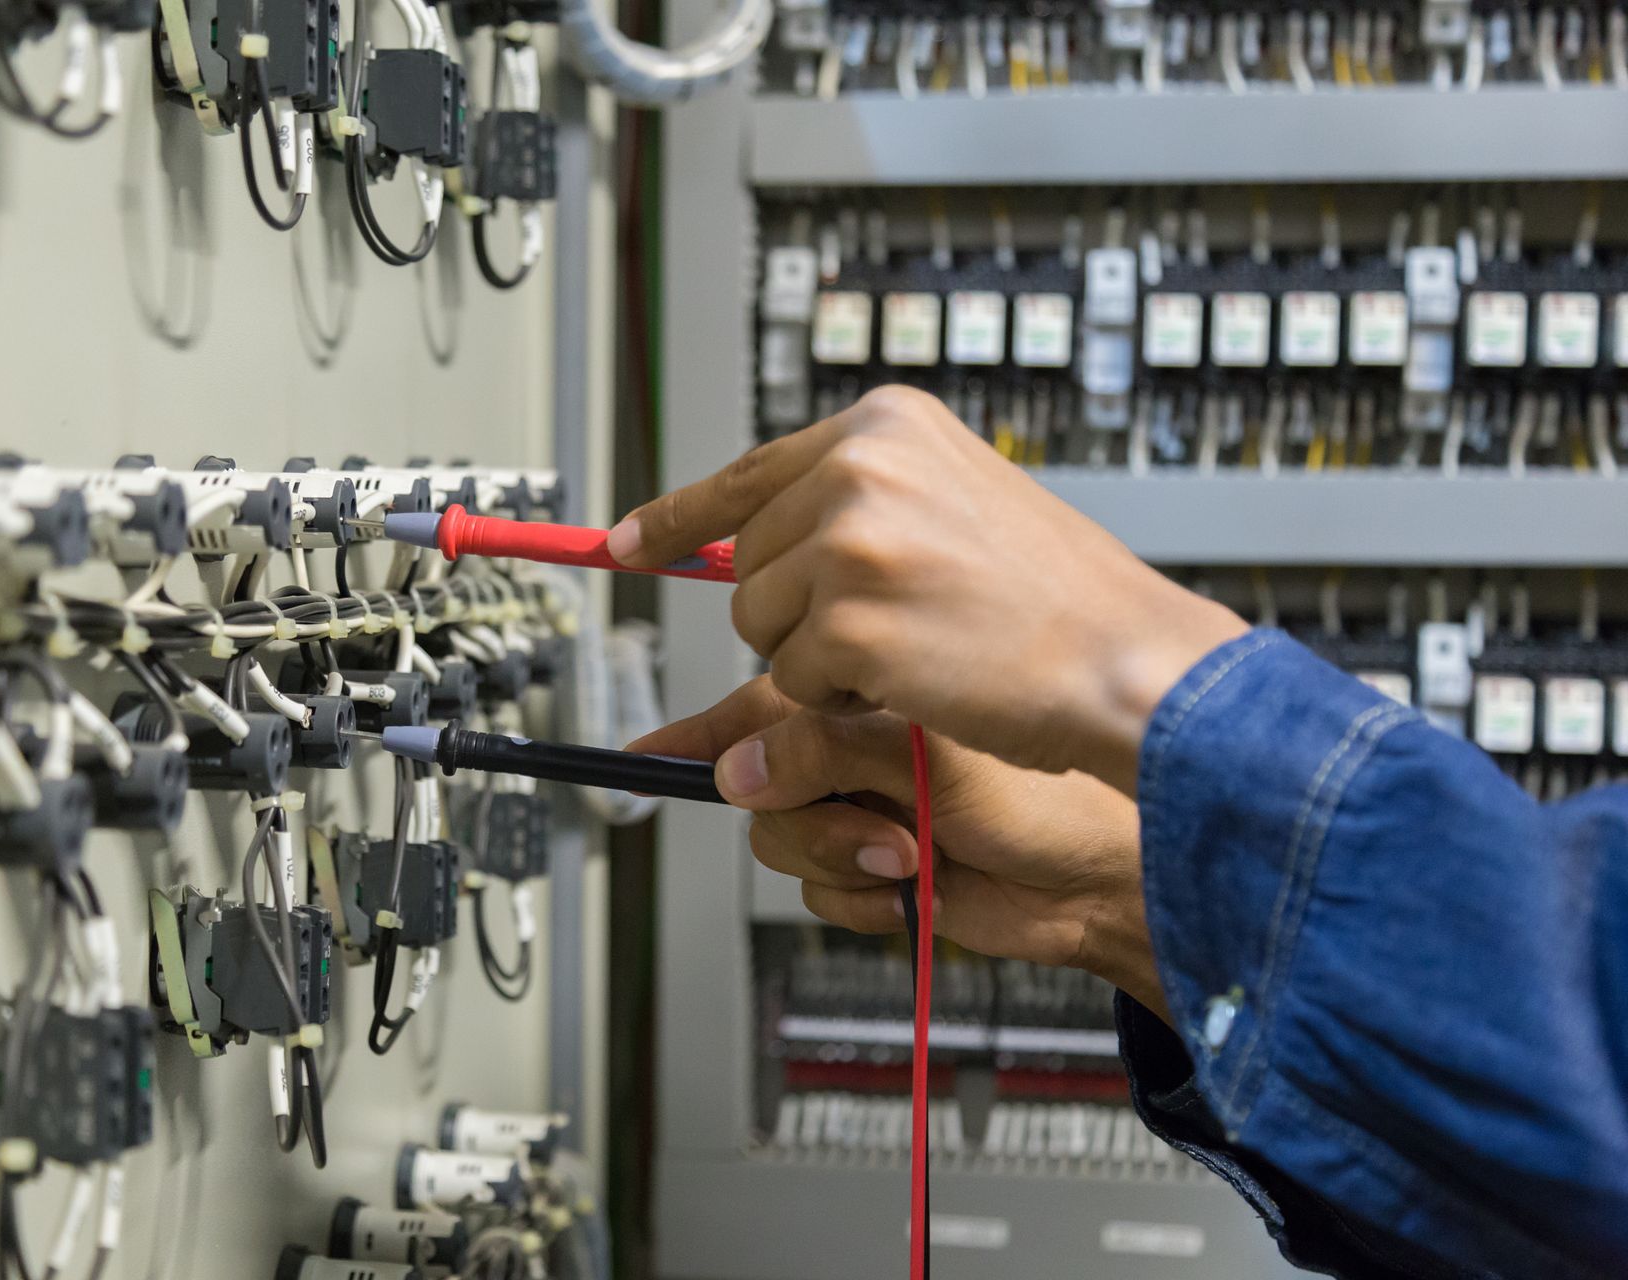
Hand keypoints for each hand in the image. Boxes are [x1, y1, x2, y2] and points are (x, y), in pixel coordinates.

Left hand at [609, 386, 1245, 793]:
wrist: (1127, 660)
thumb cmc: (1060, 600)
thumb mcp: (960, 499)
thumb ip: (866, 499)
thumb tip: (765, 526)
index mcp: (886, 426)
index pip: (749, 471)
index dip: (678, 517)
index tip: (623, 543)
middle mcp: (860, 468)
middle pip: (749, 561)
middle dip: (798, 610)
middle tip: (894, 624)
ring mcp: (848, 544)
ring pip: (762, 625)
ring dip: (822, 656)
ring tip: (917, 644)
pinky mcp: (845, 623)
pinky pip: (793, 682)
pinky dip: (844, 697)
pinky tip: (920, 676)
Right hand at [631, 676, 1167, 1021]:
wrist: (1116, 874)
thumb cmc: (1056, 784)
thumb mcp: (926, 747)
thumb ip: (817, 750)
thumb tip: (735, 772)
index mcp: (867, 679)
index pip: (757, 686)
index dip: (694, 718)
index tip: (638, 745)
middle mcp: (856, 736)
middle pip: (750, 774)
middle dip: (805, 808)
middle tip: (873, 816)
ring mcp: (863, 801)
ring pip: (777, 838)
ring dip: (842, 856)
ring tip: (913, 852)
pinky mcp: (874, 866)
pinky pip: (815, 891)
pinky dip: (864, 898)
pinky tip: (920, 885)